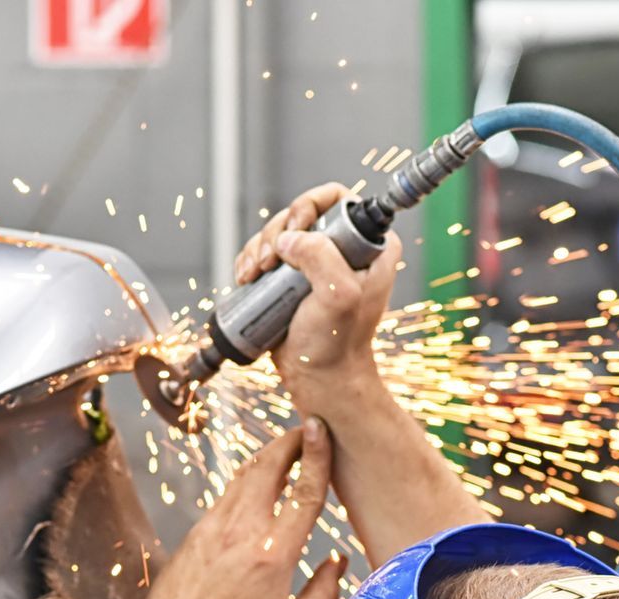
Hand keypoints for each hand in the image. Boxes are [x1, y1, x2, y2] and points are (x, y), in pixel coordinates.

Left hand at [133, 419, 346, 598]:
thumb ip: (324, 595)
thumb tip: (337, 564)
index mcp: (272, 556)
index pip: (303, 493)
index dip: (317, 456)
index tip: (321, 430)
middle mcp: (240, 534)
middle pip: (268, 468)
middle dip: (289, 441)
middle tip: (306, 429)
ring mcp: (213, 530)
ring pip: (243, 477)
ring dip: (268, 457)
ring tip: (286, 449)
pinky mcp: (195, 535)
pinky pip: (226, 497)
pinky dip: (246, 481)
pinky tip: (256, 485)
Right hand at [233, 182, 400, 418]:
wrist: (319, 378)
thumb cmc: (337, 345)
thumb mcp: (338, 297)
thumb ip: (321, 257)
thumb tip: (288, 238)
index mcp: (371, 248)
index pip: (340, 199)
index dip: (310, 205)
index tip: (295, 231)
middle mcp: (347, 250)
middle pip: (302, 213)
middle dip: (277, 231)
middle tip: (269, 261)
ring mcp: (318, 263)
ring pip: (281, 232)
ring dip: (260, 248)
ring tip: (254, 273)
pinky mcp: (294, 278)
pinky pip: (268, 253)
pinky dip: (252, 259)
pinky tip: (246, 276)